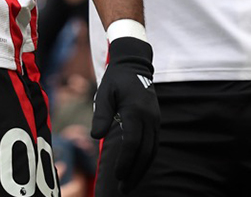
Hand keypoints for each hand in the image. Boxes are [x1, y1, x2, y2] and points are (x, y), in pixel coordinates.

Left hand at [91, 37, 159, 192]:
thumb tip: (95, 136)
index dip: (125, 161)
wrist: (135, 65)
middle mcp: (149, 117)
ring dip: (142, 170)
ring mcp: (155, 120)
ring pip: (152, 151)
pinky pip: (153, 145)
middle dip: (134, 172)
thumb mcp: (104, 93)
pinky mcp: (156, 121)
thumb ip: (101, 114)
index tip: (117, 175)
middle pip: (145, 151)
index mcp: (135, 110)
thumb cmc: (116, 80)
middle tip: (123, 188)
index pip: (132, 142)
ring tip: (129, 184)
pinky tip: (137, 169)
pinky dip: (146, 160)